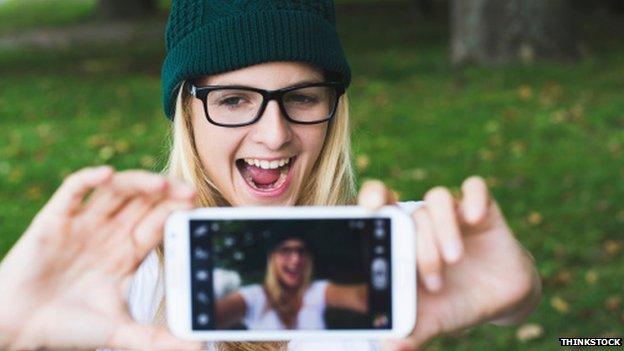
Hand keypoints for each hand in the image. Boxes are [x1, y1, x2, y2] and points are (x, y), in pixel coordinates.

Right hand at [0, 166, 202, 350]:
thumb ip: (155, 339)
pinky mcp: (54, 219)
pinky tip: (105, 174)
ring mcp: (83, 223)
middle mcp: (109, 233)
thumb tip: (194, 350)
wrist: (18, 329)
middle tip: (188, 190)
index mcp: (127, 252)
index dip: (175, 212)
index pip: (158, 223)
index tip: (195, 206)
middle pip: (143, 202)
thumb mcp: (119, 331)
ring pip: (115, 190)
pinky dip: (88, 179)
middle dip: (166, 194)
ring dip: (137, 183)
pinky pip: (72, 191)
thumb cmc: (68, 327)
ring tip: (159, 184)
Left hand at [357, 177, 540, 349]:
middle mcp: (423, 221)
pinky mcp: (483, 209)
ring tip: (453, 261)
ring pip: (437, 200)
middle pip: (409, 212)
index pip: (380, 204)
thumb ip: (409, 332)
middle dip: (418, 245)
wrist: (498, 299)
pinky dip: (474, 198)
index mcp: (402, 239)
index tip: (370, 208)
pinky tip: (475, 218)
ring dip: (443, 230)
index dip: (373, 198)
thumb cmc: (454, 304)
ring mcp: (453, 213)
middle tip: (432, 281)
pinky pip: (475, 187)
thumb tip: (390, 349)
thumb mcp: (431, 321)